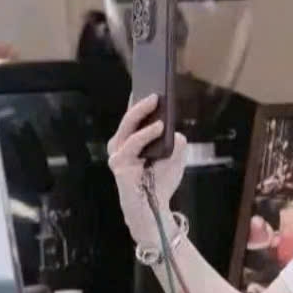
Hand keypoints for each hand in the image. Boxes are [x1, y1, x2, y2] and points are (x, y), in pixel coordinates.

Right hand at [106, 94, 186, 245]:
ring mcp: (118, 156)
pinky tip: (158, 127)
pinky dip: (146, 134)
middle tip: (154, 91)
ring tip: (156, 103)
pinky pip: (134, 145)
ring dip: (143, 114)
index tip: (147, 82)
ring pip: (129, 128)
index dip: (138, 101)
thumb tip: (175, 131)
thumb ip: (174, 144)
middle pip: (129, 119)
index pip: (133, 118)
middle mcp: (120, 146)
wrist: (153, 209)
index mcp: (129, 142)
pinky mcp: (120, 166)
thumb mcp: (174, 160)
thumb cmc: (161, 183)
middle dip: (141, 103)